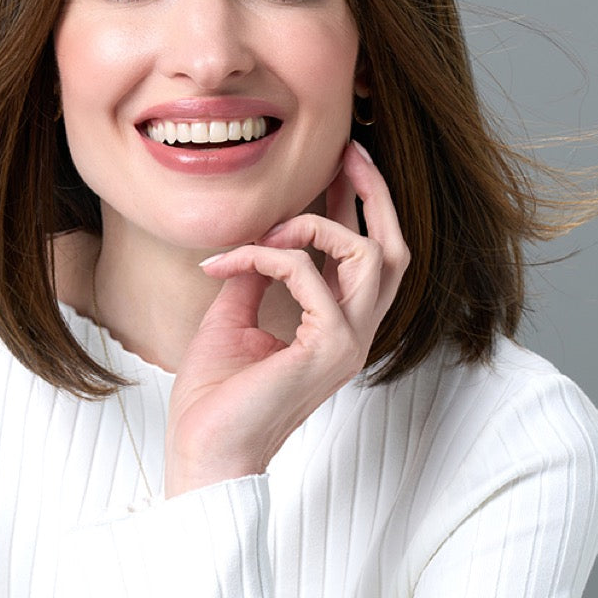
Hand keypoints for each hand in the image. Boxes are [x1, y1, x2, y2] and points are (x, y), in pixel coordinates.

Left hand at [163, 141, 409, 496]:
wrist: (204, 449)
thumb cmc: (215, 395)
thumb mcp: (233, 315)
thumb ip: (258, 276)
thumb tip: (262, 236)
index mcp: (337, 328)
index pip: (365, 257)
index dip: (358, 205)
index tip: (339, 161)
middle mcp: (355, 334)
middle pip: (393, 250)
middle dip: (374, 192)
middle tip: (348, 148)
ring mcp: (350, 342)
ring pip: (368, 254)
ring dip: (312, 227)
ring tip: (265, 233)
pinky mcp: (331, 347)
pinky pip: (308, 274)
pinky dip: (267, 257)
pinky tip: (231, 264)